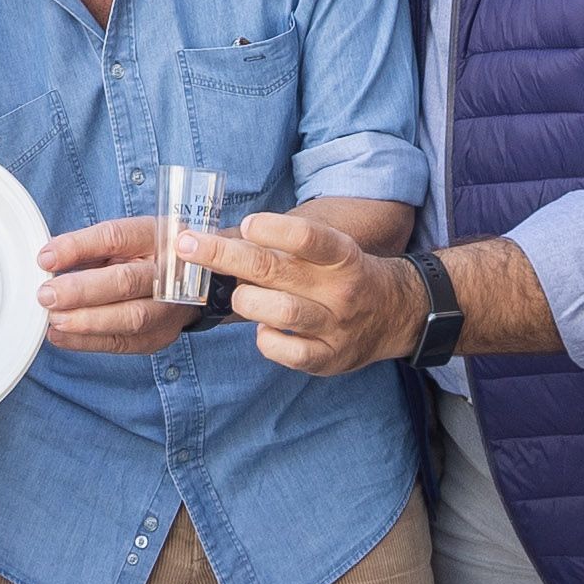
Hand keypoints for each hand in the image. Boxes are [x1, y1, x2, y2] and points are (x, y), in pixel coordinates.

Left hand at [36, 216, 188, 355]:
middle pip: (126, 281)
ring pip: (130, 318)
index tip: (45, 258)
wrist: (184, 284)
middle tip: (46, 296)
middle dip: (81, 291)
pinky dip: (86, 342)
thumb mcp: (119, 241)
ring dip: (85, 321)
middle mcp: (168, 272)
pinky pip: (122, 343)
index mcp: (155, 236)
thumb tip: (47, 259)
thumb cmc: (141, 257)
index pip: (116, 238)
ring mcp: (168, 308)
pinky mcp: (159, 337)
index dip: (78, 247)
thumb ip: (86, 247)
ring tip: (54, 319)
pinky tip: (61, 335)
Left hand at [179, 211, 422, 374]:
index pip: (306, 236)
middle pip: (276, 269)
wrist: (395, 314)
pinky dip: (266, 340)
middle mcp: (341, 289)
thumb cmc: (344, 276)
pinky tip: (263, 329)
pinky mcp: (329, 358)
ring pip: (280, 312)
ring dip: (246, 300)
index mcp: (342, 255)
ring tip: (238, 295)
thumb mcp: (329, 251)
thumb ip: (284, 248)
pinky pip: (287, 352)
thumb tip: (221, 240)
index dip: (271, 228)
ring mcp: (336, 326)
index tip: (244, 224)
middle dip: (224, 256)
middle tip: (188, 246)